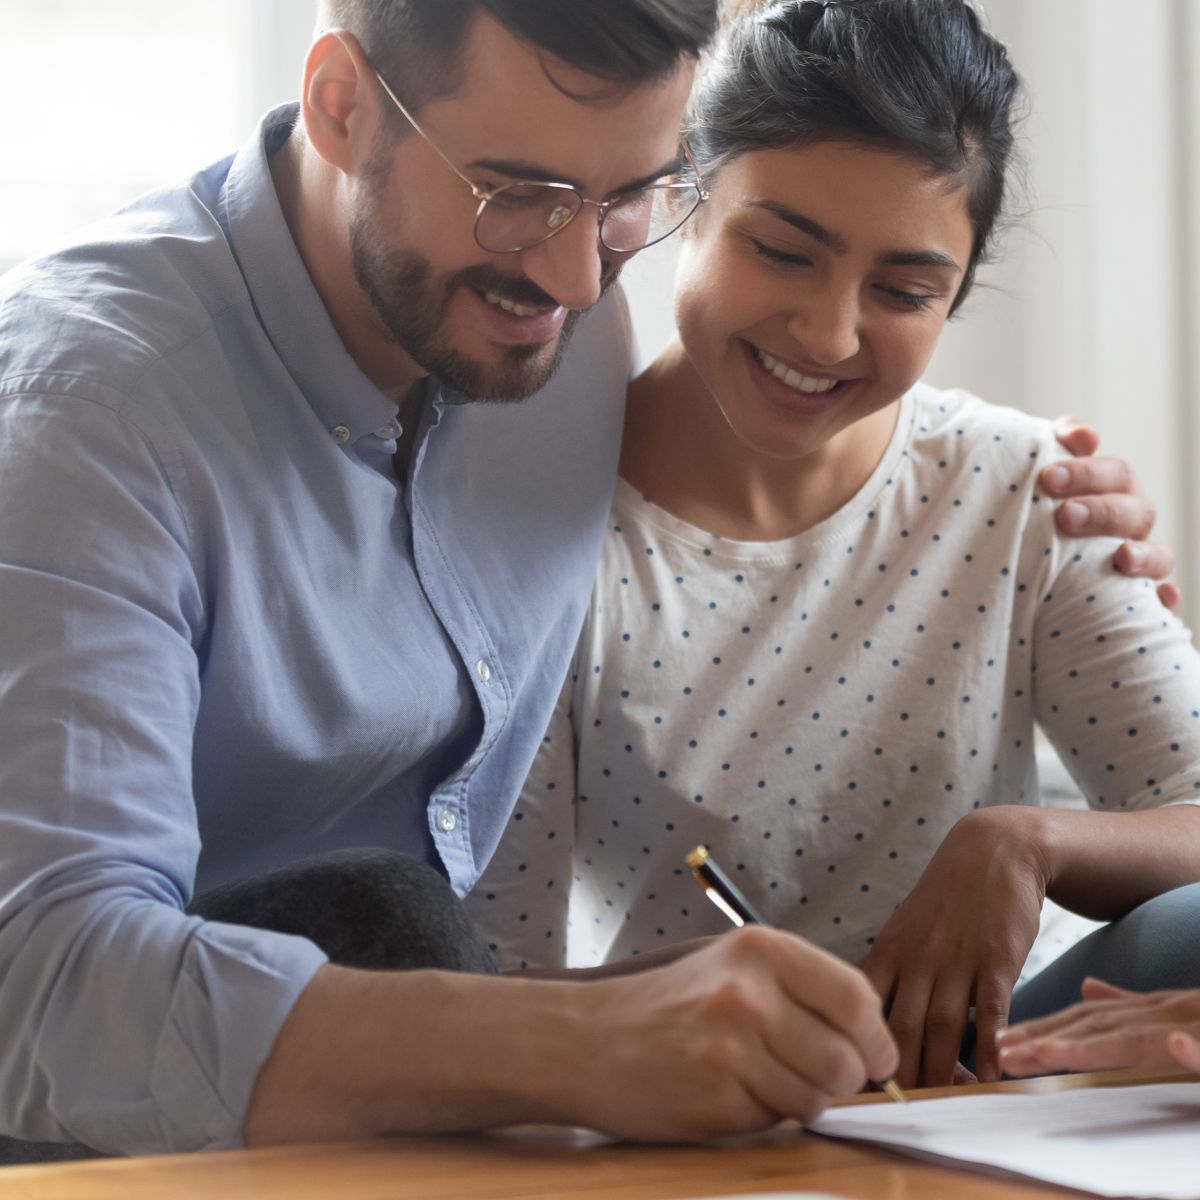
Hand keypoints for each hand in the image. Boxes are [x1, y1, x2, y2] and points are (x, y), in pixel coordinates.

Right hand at [575, 925, 897, 1140]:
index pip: (856, 998)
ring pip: (816, 1098)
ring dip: (800, 1101)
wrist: (584, 1039)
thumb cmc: (667, 1005)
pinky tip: (725, 1092)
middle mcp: (748, 993)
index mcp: (760, 950)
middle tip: (812, 1075)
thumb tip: (873, 1039)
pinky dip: (761, 1115)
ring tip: (756, 1078)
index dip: (876, 1037)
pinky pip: (775, 1122)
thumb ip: (800, 990)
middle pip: (846, 1058)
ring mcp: (731, 1048)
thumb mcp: (732, 967)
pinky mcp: (716, 1099)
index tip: (874, 1055)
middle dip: (842, 1079)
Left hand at [858, 807, 1047, 1088]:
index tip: (847, 1080)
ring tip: (936, 1109)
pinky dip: (988, 1048)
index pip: (860, 1006)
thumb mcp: (904, 928)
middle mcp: (917, 958)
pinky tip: (987, 1079)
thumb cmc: (945, 899)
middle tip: (889, 1113)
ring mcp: (957, 960)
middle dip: (893, 1073)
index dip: (853, 1044)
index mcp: (889, 952)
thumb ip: (888, 973)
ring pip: (941, 1026)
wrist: (991, 851)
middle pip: (898, 1027)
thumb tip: (860, 1017)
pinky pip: (990, 1011)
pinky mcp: (996, 960)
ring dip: (939, 1071)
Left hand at [998, 978, 1199, 1074]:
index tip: (998, 1044)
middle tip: (1000, 1053)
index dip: (1042, 1029)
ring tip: (1047, 1053)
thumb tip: (1087, 989)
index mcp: (1155, 1009)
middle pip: (1100, 1027)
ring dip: (1094, 1044)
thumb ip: (1133, 1006)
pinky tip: (1176, 1048)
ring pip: (1145, 1038)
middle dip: (1047, 1039)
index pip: (1086, 1020)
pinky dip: (1195, 1050)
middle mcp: (1172, 1012)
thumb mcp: (1177, 1011)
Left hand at [1045, 417, 1178, 610]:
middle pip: (1134, 510)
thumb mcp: (1038, 488)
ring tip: (1122, 558)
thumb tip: (1083, 436)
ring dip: (1144, 555)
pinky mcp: (1139, 602)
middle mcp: (1129, 526)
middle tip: (1064, 515)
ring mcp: (1138, 563)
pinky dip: (1165, 599)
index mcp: (1110, 494)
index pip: (1114, 474)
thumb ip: (1054, 451)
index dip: (1087, 473)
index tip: (1048, 477)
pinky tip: (1161, 598)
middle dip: (1102, 511)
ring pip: (1159, 555)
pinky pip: (1161, 602)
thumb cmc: (1035, 520)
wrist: (1028, 577)